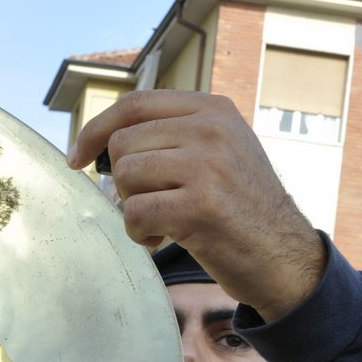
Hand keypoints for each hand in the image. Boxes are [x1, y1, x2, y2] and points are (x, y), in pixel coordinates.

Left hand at [69, 90, 326, 319]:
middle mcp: (211, 130)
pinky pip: (135, 213)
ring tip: (164, 223)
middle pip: (123, 144)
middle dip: (124, 183)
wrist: (285, 257)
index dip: (96, 129)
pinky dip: (139, 233)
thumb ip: (177, 134)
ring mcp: (207, 166)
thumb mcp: (221, 153)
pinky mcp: (200, 206)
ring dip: (133, 209)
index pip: (135, 104)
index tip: (76, 158)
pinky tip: (163, 239)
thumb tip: (106, 136)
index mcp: (213, 110)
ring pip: (125, 177)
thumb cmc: (242, 211)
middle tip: (153, 205)